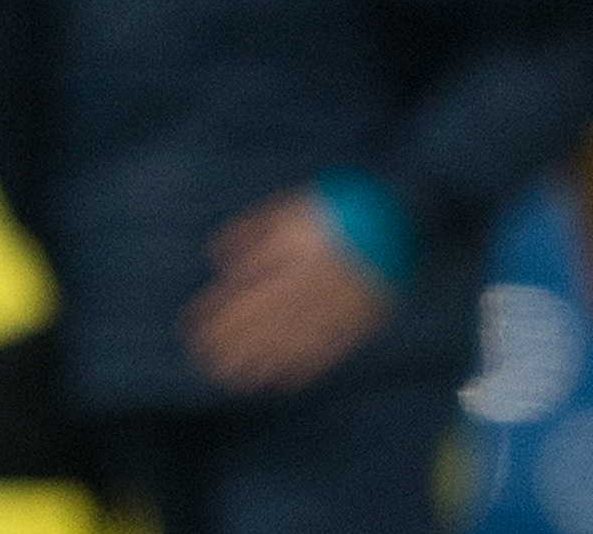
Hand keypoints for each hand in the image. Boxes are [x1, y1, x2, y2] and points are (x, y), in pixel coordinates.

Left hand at [181, 189, 392, 394]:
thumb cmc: (340, 212)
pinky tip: (280, 382)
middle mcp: (307, 287)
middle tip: (205, 360)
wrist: (401, 224)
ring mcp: (330, 309)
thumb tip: (217, 256)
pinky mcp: (354, 325)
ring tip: (232, 380)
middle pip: (262, 321)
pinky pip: (323, 353)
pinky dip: (300, 370)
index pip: (244, 290)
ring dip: (257, 363)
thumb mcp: (292, 209)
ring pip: (288, 341)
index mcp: (289, 257)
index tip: (192, 326)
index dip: (216, 311)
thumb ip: (254, 230)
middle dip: (231, 342)